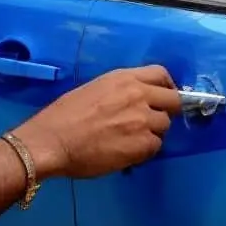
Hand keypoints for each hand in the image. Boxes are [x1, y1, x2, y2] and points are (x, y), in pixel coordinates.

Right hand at [14, 65, 181, 179]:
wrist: (52, 141)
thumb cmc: (64, 115)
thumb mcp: (92, 89)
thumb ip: (119, 92)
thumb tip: (133, 102)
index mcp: (123, 78)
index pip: (161, 74)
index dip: (165, 86)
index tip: (160, 97)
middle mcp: (138, 95)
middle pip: (174, 101)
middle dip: (165, 110)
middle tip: (149, 121)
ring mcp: (144, 120)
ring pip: (164, 126)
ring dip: (152, 132)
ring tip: (131, 138)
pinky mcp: (144, 145)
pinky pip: (155, 146)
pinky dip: (144, 150)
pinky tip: (126, 151)